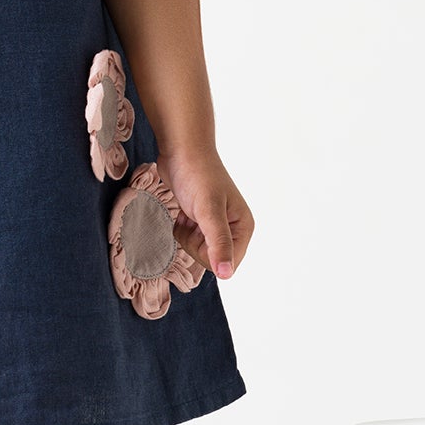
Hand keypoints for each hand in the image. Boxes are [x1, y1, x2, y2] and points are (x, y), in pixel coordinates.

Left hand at [158, 146, 252, 281]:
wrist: (181, 150)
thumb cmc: (198, 175)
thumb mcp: (209, 211)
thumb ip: (218, 244)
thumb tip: (226, 274)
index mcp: (243, 227)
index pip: (229, 264)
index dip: (210, 254)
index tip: (201, 231)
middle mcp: (233, 228)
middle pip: (211, 259)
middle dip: (195, 244)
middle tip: (193, 218)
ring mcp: (215, 224)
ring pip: (198, 250)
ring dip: (186, 235)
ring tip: (188, 212)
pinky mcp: (200, 219)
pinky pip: (189, 239)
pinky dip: (182, 229)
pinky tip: (183, 211)